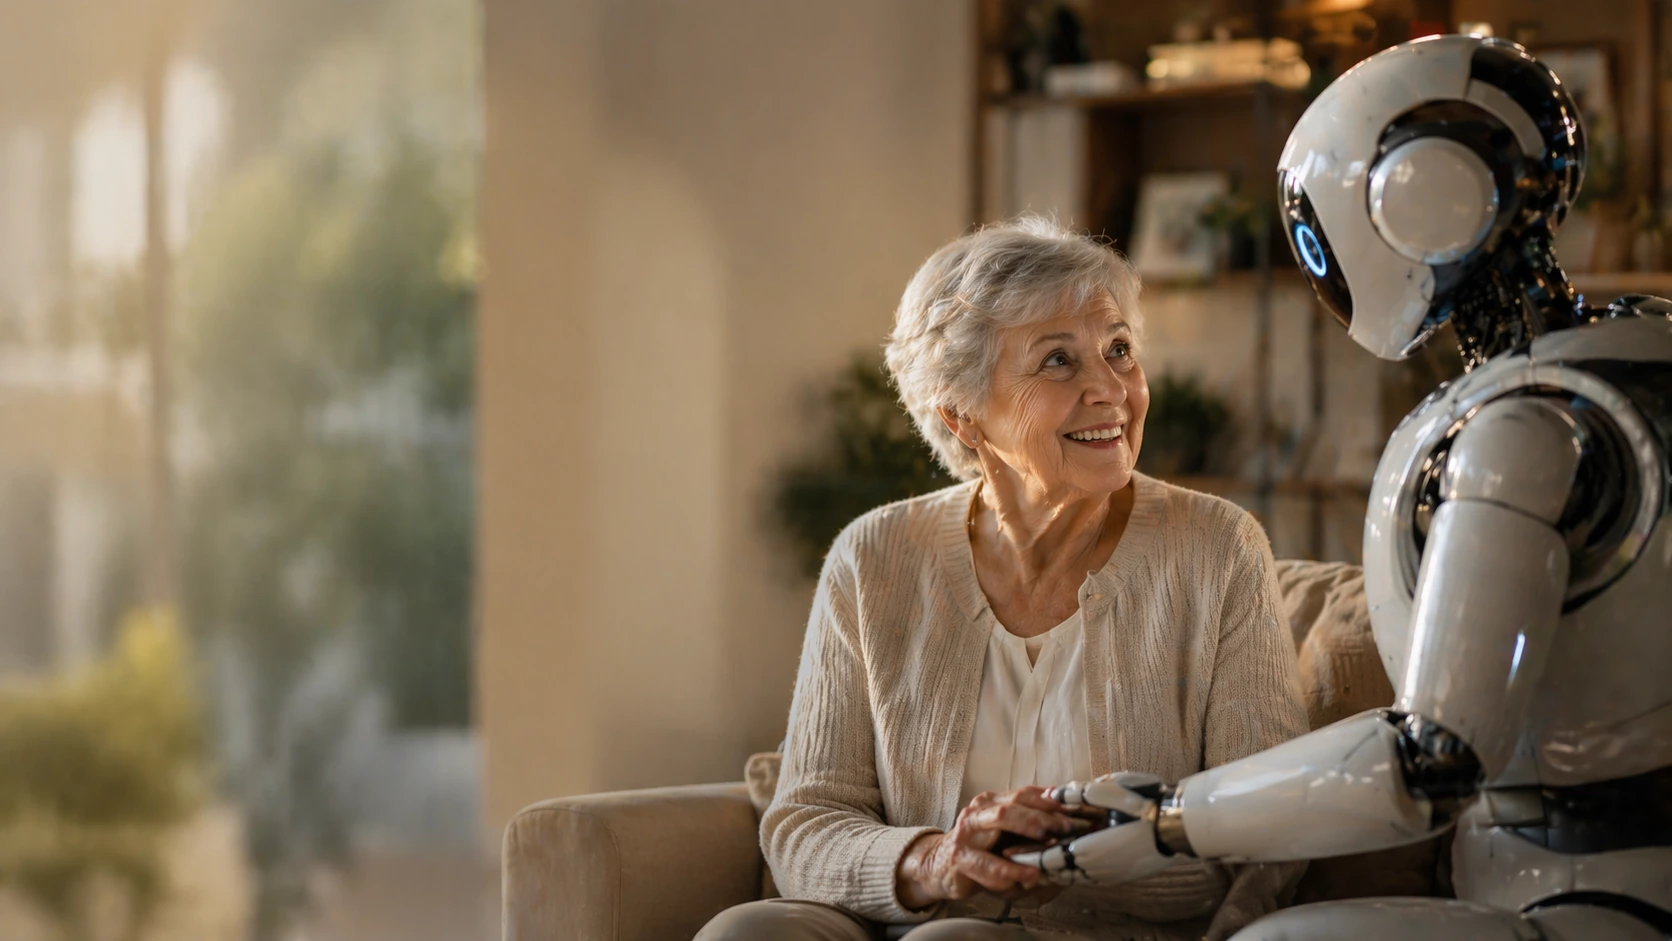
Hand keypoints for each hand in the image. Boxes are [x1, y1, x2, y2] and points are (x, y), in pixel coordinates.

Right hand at [895, 786, 1092, 909]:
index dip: (1052, 800)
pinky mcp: (960, 857)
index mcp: (993, 802)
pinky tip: (1029, 875)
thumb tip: (1069, 823)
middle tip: (1067, 827)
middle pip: (1014, 802)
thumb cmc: (981, 850)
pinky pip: (987, 863)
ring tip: (1050, 846)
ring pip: (1000, 820)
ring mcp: (968, 831)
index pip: (1025, 793)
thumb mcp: (1005, 836)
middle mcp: (979, 810)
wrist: (940, 867)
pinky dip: (1010, 869)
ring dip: (1028, 830)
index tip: (1078, 810)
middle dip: (1043, 813)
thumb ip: (1029, 827)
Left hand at [1009, 772, 1174, 885]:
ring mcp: (1107, 875)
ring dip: (1054, 868)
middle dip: (1036, 865)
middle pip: (1056, 871)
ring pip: (1071, 875)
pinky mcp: (1117, 876)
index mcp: (1087, 849)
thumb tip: (1051, 794)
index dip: (1026, 856)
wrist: (1177, 827)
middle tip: (1016, 858)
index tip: (1007, 852)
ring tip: (1038, 859)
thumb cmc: (1144, 805)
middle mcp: (1094, 868)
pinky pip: (1086, 876)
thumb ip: (1076, 794)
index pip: (1046, 858)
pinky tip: (1070, 860)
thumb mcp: (1108, 791)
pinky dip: (1072, 869)